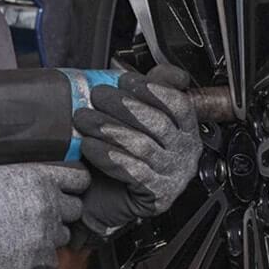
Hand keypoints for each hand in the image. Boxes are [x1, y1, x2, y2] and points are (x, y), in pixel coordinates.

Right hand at [0, 162, 89, 268]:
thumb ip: (9, 171)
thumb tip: (11, 171)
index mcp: (35, 178)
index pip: (77, 177)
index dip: (74, 181)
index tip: (71, 185)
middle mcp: (46, 205)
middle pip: (74, 208)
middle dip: (61, 209)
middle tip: (40, 210)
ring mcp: (44, 235)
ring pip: (63, 234)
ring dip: (49, 232)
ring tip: (25, 232)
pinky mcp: (37, 260)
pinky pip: (49, 258)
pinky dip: (38, 255)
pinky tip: (18, 249)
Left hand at [72, 65, 201, 237]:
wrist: (101, 200)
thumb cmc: (116, 157)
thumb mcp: (132, 120)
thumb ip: (144, 94)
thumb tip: (146, 68)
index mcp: (184, 131)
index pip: (179, 104)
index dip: (153, 89)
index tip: (124, 79)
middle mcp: (184, 153)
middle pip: (159, 123)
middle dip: (124, 106)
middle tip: (97, 96)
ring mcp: (173, 176)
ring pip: (143, 146)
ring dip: (109, 129)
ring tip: (84, 119)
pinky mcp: (157, 196)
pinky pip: (133, 171)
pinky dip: (108, 156)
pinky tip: (90, 147)